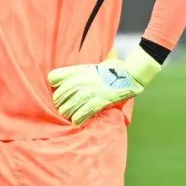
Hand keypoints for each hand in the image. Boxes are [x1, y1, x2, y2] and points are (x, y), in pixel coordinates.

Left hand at [47, 48, 162, 124]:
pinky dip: (78, 118)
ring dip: (67, 112)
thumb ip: (84, 70)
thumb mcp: (97, 64)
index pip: (55, 76)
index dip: (54, 83)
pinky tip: (76, 121)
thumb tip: (76, 72)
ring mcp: (91, 91)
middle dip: (60, 103)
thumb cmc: (115, 69)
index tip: (55, 88)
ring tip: (68, 115)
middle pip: (60, 94)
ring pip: (69, 106)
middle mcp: (83, 80)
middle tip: (62, 107)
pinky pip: (84, 112)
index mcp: (80, 70)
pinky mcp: (99, 101)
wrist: (131, 74)